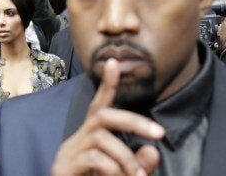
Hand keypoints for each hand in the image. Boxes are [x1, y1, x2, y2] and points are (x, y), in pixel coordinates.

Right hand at [51, 59, 163, 175]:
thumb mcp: (124, 174)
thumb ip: (139, 164)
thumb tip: (153, 151)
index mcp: (92, 136)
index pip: (100, 104)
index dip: (107, 84)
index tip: (114, 61)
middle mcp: (79, 138)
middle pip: (103, 115)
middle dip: (134, 121)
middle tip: (159, 133)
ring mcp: (70, 152)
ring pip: (103, 139)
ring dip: (126, 158)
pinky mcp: (65, 166)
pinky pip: (95, 158)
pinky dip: (114, 169)